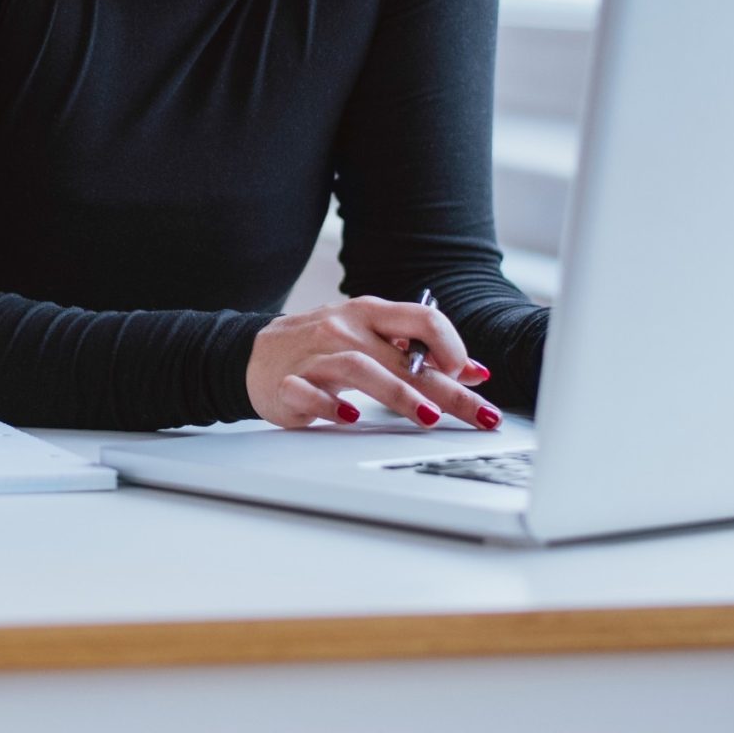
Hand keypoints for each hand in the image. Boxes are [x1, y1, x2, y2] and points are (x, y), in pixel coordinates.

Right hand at [247, 294, 501, 430]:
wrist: (255, 355)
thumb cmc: (321, 348)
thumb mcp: (371, 339)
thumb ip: (417, 352)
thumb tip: (472, 371)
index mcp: (369, 314)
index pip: (422, 318)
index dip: (452, 346)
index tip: (470, 375)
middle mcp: (344, 328)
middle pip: (403, 356)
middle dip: (446, 387)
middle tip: (479, 414)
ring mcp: (315, 356)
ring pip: (359, 368)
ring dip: (397, 394)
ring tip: (427, 417)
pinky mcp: (288, 383)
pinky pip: (309, 393)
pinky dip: (329, 406)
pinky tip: (350, 418)